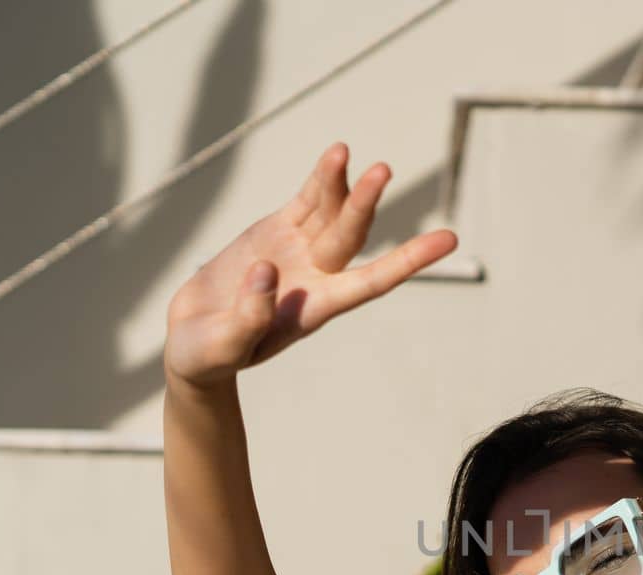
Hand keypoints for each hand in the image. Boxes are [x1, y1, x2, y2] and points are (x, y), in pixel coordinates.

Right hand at [163, 141, 457, 386]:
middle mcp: (316, 277)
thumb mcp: (223, 347)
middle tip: (383, 171)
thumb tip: (267, 273)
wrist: (194, 341)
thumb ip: (249, 317)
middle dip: (365, 204)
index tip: (448, 240)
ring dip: (343, 184)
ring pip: (330, 212)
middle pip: (349, 236)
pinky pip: (306, 202)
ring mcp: (299, 251)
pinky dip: (321, 180)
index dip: (409, 261)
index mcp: (314, 309)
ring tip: (346, 151)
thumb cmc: (211, 355)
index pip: (371, 282)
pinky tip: (338, 155)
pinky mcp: (276, 232)